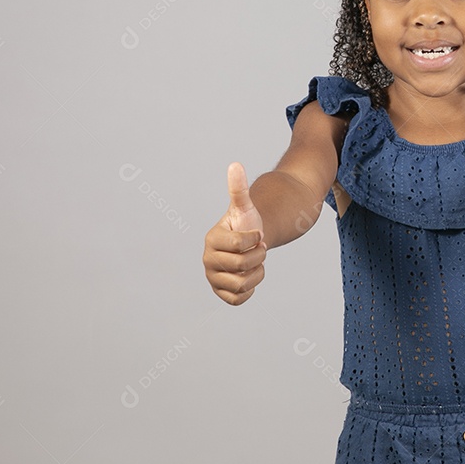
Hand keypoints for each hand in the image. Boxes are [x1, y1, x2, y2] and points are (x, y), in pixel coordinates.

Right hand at [203, 162, 266, 304]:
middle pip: (242, 266)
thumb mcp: (245, 206)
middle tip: (256, 249)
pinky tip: (250, 276)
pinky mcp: (221, 293)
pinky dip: (250, 289)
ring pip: (242, 284)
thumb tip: (235, 164)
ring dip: (256, 273)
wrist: (250, 243)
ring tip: (253, 263)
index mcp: (211, 240)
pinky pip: (239, 299)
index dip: (255, 240)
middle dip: (257, 257)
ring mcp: (213, 278)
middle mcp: (207, 261)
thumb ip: (239, 188)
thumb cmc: (246, 223)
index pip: (240, 246)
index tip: (255, 235)